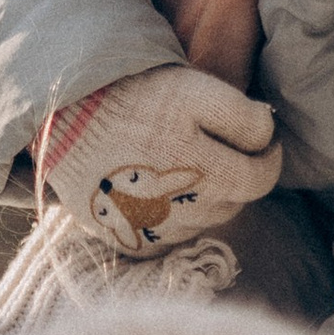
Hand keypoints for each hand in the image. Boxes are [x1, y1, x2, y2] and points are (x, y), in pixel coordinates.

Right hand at [38, 64, 281, 257]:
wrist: (63, 119)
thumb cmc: (134, 98)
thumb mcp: (195, 91)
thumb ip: (244, 117)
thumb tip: (270, 139)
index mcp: (207, 175)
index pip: (261, 180)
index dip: (269, 158)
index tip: (264, 142)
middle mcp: (185, 214)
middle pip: (233, 203)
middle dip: (234, 176)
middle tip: (216, 146)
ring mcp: (156, 234)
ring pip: (204, 222)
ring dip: (205, 198)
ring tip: (182, 164)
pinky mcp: (131, 243)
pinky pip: (171, 237)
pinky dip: (174, 217)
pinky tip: (157, 188)